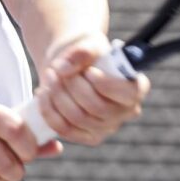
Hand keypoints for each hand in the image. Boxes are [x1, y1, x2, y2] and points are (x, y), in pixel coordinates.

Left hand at [35, 33, 150, 145]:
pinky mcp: (87, 136)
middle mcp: (126, 112)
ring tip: (49, 75)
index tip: (88, 70)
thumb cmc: (87, 55)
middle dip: (73, 86)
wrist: (71, 67)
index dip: (106, 84)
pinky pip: (65, 129)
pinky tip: (43, 92)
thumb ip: (81, 52)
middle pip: (97, 107)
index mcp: (136, 88)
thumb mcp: (88, 44)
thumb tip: (64, 68)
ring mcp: (107, 127)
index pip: (128, 94)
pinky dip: (49, 110)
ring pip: (78, 118)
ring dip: (58, 95)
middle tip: (57, 67)